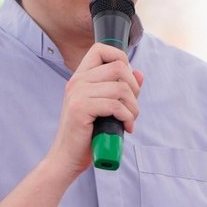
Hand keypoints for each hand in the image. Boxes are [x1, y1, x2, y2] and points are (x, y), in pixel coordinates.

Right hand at [46, 43, 143, 175]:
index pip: (101, 49)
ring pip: (121, 88)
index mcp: (80, 77)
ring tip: (129, 120)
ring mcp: (77, 94)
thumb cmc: (87, 134)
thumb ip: (120, 89)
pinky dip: (127, 117)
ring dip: (133, 107)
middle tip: (132, 106)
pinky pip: (115, 106)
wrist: (67, 158)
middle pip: (118, 67)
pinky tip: (126, 127)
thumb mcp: (105, 107)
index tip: (126, 81)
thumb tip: (139, 74)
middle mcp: (77, 81)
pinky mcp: (80, 109)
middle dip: (134, 88)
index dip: (120, 58)